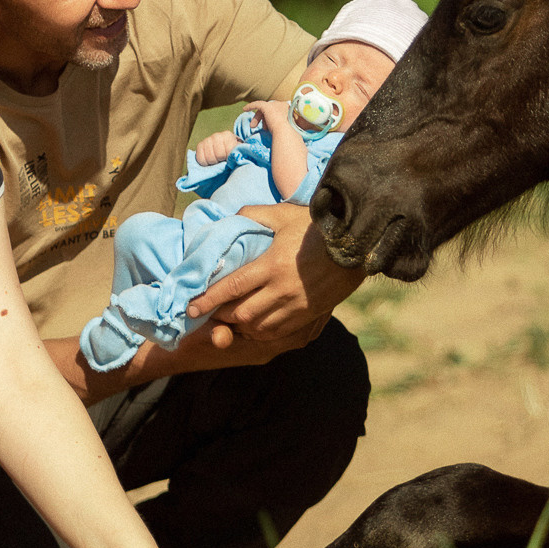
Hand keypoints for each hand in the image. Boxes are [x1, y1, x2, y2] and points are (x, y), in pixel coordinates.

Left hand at [186, 203, 363, 343]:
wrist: (357, 245)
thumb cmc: (318, 228)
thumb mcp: (284, 215)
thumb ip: (254, 215)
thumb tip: (231, 219)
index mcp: (273, 264)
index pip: (232, 287)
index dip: (208, 299)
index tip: (191, 307)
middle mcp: (283, 289)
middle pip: (241, 313)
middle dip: (221, 315)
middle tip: (209, 311)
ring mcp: (296, 305)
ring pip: (258, 326)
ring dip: (239, 325)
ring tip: (229, 317)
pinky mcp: (308, 314)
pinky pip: (278, 332)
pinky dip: (260, 332)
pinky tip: (253, 325)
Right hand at [194, 130, 241, 166]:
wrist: (227, 150)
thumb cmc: (235, 153)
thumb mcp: (240, 152)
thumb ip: (239, 154)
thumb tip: (238, 158)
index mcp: (228, 136)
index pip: (226, 152)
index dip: (228, 159)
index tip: (231, 159)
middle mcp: (217, 135)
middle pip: (217, 156)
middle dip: (221, 161)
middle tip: (224, 160)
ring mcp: (207, 140)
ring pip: (208, 158)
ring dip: (213, 162)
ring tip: (218, 160)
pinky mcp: (200, 145)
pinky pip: (200, 158)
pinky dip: (205, 162)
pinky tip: (210, 160)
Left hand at [243, 99, 289, 135]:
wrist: (286, 133)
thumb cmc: (289, 136)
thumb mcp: (289, 131)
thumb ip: (285, 128)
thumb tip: (283, 134)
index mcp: (290, 110)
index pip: (278, 112)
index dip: (272, 120)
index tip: (268, 129)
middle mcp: (283, 105)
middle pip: (271, 110)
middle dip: (265, 119)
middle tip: (263, 129)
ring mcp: (275, 105)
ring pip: (264, 109)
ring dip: (258, 118)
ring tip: (253, 127)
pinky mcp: (267, 106)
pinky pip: (257, 104)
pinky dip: (250, 106)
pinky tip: (244, 109)